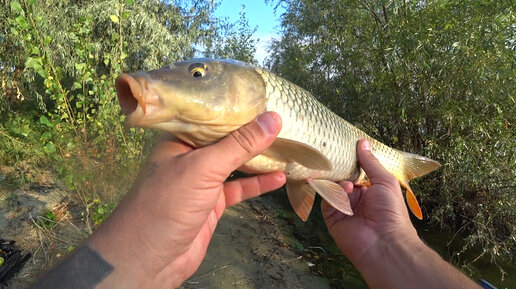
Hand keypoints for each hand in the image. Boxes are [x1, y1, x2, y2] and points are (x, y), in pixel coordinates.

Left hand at [87, 112, 285, 287]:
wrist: (150, 257)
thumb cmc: (168, 202)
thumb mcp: (204, 167)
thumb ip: (239, 144)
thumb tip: (273, 118)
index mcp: (180, 140)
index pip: (211, 116)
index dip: (237, 107)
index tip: (265, 98)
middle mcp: (190, 157)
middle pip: (226, 140)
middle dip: (251, 133)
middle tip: (282, 120)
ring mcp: (202, 182)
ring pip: (234, 165)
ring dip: (258, 159)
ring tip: (286, 146)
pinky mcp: (212, 204)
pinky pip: (238, 189)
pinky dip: (258, 184)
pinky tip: (278, 178)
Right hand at [321, 139, 417, 266]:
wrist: (384, 243)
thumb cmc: (391, 212)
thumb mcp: (384, 181)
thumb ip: (371, 162)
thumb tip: (362, 142)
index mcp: (370, 189)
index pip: (356, 170)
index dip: (351, 160)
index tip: (344, 146)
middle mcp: (356, 197)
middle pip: (342, 176)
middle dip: (340, 169)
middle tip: (335, 158)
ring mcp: (343, 206)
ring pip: (332, 186)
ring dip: (339, 182)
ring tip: (347, 184)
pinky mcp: (332, 217)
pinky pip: (326, 200)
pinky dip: (332, 193)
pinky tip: (343, 191)